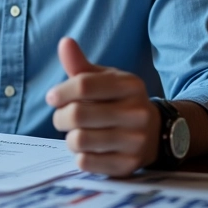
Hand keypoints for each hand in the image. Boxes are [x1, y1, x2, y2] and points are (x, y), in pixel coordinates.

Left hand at [45, 37, 159, 176]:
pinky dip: (80, 156)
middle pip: (77, 114)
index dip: (61, 92)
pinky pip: (86, 162)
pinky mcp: (128, 165)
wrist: (155, 133)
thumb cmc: (118, 101)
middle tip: (61, 118)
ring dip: (69, 138)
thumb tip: (64, 42)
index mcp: (130, 85)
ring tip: (77, 133)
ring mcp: (135, 141)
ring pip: (79, 140)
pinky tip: (89, 150)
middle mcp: (137, 113)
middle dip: (60, 117)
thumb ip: (80, 64)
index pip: (84, 85)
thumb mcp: (104, 79)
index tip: (52, 98)